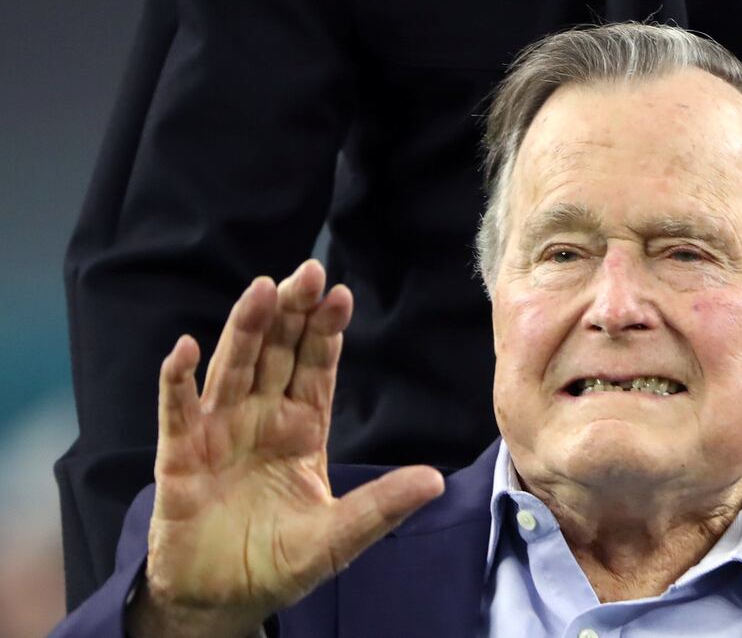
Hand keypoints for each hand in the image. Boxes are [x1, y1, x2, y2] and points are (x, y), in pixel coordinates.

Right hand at [128, 260, 443, 636]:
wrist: (222, 599)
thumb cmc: (279, 562)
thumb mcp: (338, 537)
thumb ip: (381, 507)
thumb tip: (435, 481)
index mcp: (301, 429)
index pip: (316, 368)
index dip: (326, 332)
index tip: (341, 295)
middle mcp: (261, 419)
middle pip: (277, 354)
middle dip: (292, 313)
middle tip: (307, 271)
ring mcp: (219, 433)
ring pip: (233, 368)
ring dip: (245, 329)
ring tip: (262, 290)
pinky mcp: (181, 458)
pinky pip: (177, 412)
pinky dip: (177, 381)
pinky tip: (185, 348)